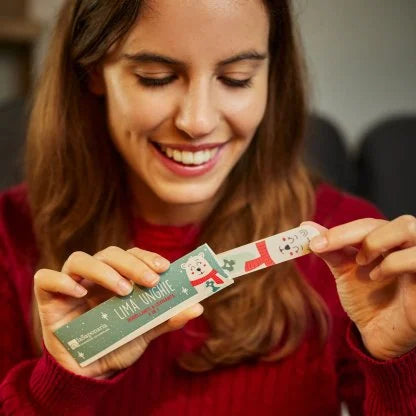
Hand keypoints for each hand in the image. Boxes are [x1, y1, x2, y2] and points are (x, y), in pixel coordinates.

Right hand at [34, 246, 203, 377]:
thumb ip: (167, 318)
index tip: (164, 267)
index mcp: (117, 278)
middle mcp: (94, 277)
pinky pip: (46, 279)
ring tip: (122, 290)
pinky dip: (61, 281)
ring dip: (103, 270)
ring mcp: (70, 285)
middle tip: (149, 281)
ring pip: (79, 259)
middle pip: (109, 253)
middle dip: (131, 263)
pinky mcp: (48, 298)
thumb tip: (198, 307)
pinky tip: (79, 293)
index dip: (146, 256)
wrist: (88, 372)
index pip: (131, 255)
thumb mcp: (144, 331)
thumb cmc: (116, 344)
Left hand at [304, 215, 415, 360]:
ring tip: (360, 263)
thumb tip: (307, 226)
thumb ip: (331, 249)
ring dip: (378, 242)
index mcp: (390, 242)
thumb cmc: (367, 301)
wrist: (380, 336)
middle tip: (332, 249)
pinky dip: (395, 262)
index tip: (313, 243)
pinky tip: (377, 276)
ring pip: (410, 229)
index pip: (370, 224)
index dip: (341, 230)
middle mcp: (409, 247)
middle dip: (358, 232)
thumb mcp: (345, 272)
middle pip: (395, 221)